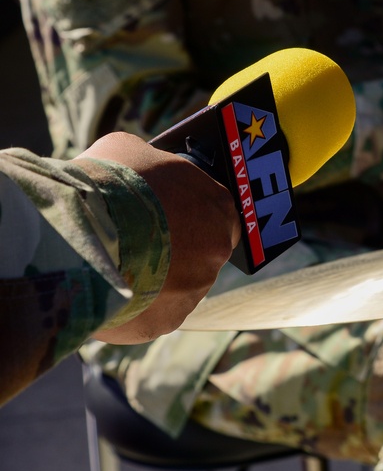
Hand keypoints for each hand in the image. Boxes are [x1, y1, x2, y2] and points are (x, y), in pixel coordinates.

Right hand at [75, 132, 240, 343]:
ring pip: (175, 285)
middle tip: (133, 243)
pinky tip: (106, 289)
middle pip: (199, 253)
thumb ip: (150, 164)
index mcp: (218, 207)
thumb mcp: (128, 150)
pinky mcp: (166, 320)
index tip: (164, 217)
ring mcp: (194, 289)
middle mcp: (216, 251)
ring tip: (111, 266)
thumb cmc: (107, 182)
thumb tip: (144, 169)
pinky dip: (132, 305)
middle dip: (170, 250)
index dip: (189, 215)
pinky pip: (151, 312)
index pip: (217, 214)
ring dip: (150, 279)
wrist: (77, 232)